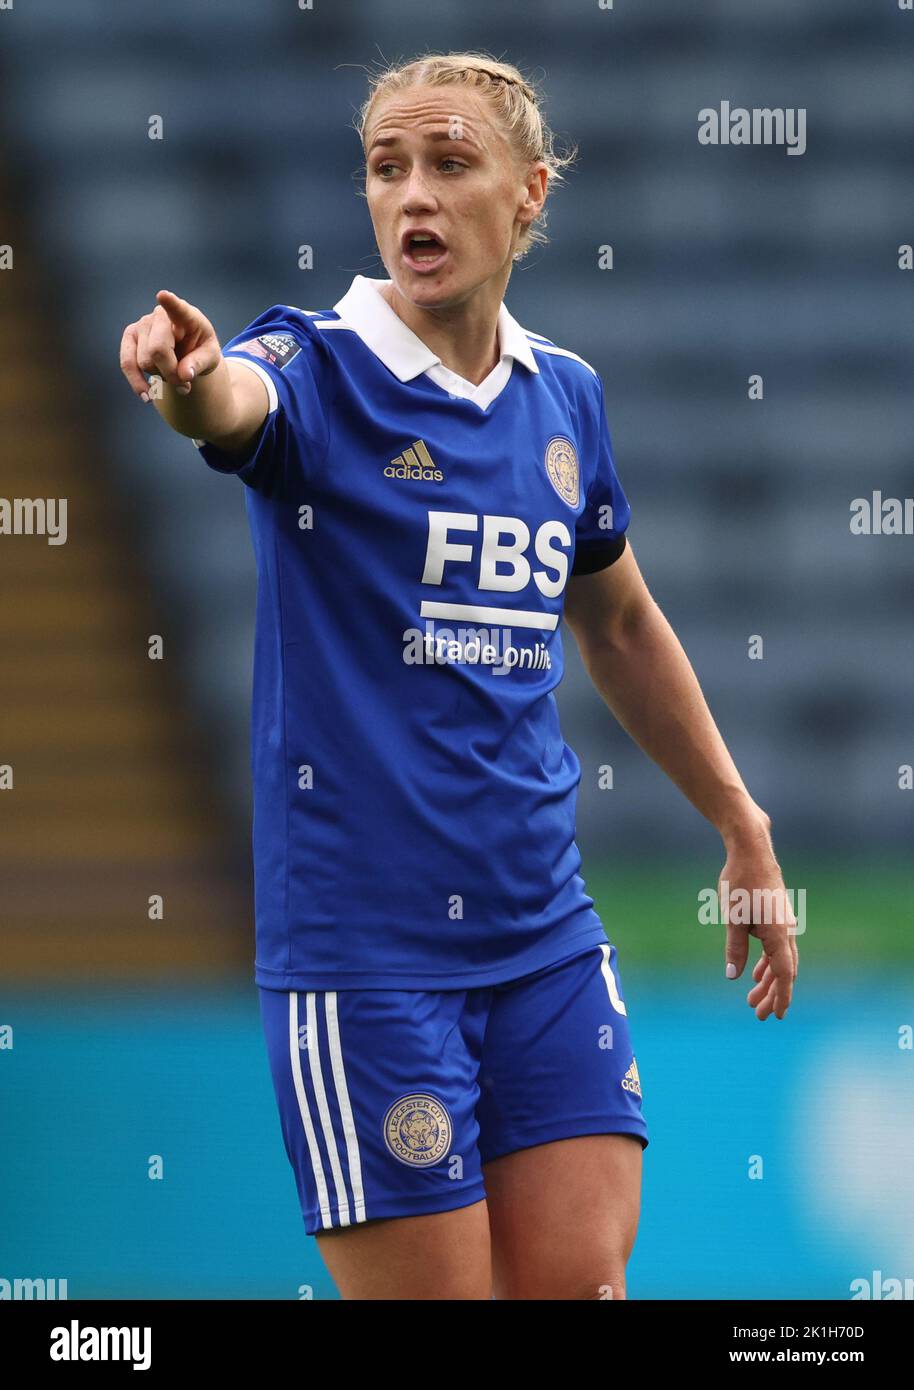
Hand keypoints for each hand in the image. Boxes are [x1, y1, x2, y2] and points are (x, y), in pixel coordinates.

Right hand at [119, 290, 221, 400]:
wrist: (186, 353)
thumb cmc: (201, 350)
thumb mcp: (210, 358)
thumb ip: (200, 364)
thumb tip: (184, 375)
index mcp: (187, 316)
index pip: (178, 309)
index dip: (171, 303)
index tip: (163, 296)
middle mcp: (160, 316)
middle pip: (158, 351)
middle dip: (170, 374)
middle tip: (185, 385)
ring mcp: (142, 325)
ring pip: (145, 362)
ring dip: (161, 378)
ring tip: (175, 379)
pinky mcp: (129, 338)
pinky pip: (127, 364)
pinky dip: (137, 383)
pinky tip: (147, 396)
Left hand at [718, 813, 798, 1020]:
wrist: (751, 850)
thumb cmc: (740, 882)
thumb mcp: (732, 918)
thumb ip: (734, 948)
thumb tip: (733, 976)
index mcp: (779, 934)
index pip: (785, 974)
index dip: (781, 996)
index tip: (777, 1016)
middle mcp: (787, 930)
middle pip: (784, 971)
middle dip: (772, 994)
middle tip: (759, 1015)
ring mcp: (783, 923)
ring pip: (780, 960)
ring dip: (768, 980)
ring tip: (753, 1000)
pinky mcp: (777, 917)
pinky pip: (776, 947)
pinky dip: (767, 963)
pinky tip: (755, 973)